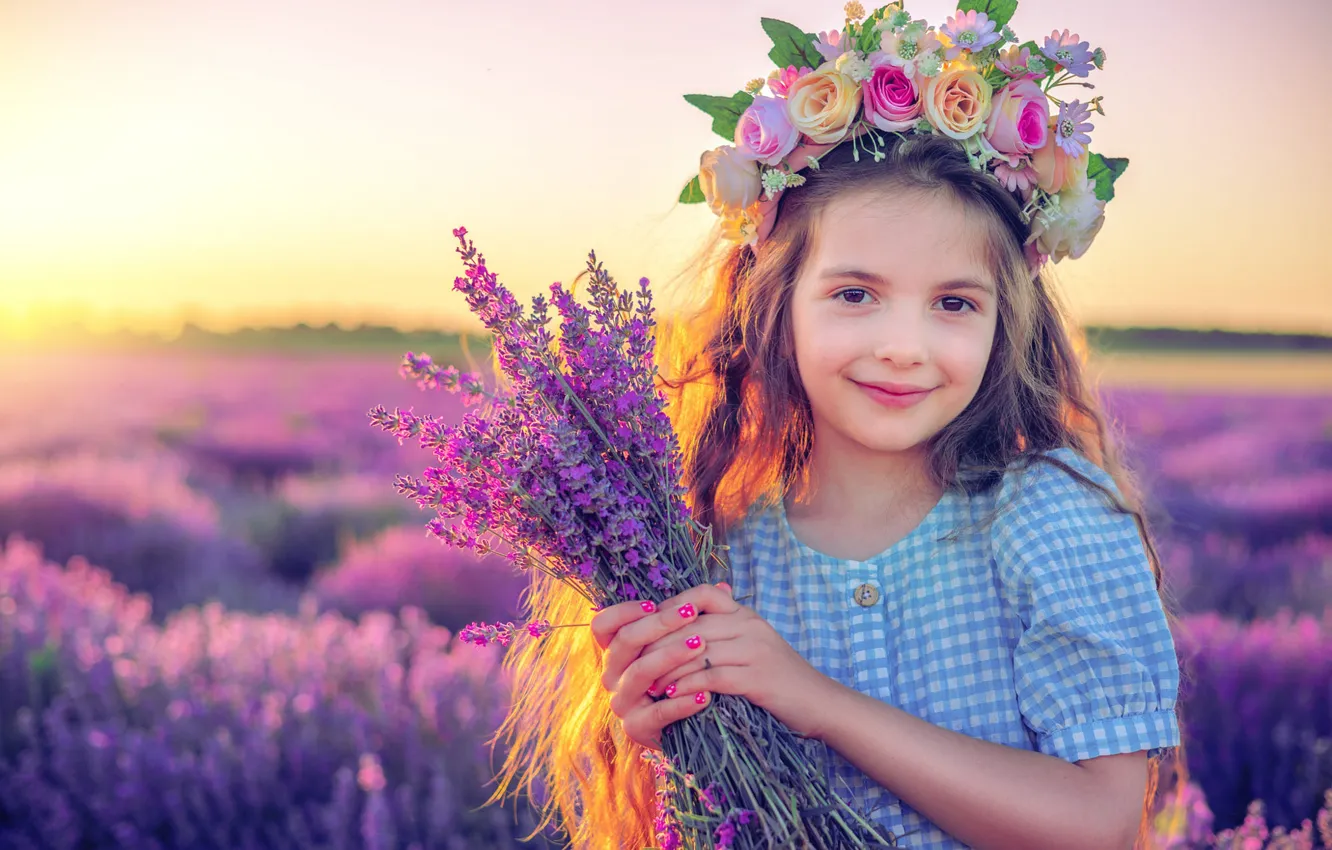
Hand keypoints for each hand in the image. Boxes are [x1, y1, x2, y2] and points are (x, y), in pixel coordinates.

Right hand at [590, 586, 721, 749]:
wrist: (691, 727)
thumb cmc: (685, 678)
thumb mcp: (683, 646)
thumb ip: (696, 620)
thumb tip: (725, 587)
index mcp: (617, 652)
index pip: (603, 626)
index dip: (624, 612)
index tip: (654, 605)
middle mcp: (613, 675)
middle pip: (624, 642)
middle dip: (658, 625)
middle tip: (690, 614)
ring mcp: (622, 702)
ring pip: (640, 672)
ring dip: (671, 656)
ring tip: (701, 645)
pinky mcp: (636, 728)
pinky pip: (658, 713)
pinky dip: (682, 703)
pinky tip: (706, 695)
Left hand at [591, 583, 834, 747]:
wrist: (821, 704)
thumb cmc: (779, 679)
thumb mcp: (752, 646)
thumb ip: (723, 632)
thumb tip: (685, 622)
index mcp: (746, 614)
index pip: (701, 593)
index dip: (670, 607)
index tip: (647, 628)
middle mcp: (750, 625)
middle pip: (692, 624)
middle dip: (658, 643)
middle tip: (635, 661)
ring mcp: (756, 650)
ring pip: (698, 650)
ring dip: (667, 668)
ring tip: (648, 683)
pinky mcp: (759, 678)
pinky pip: (713, 676)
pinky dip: (688, 686)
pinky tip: (672, 697)